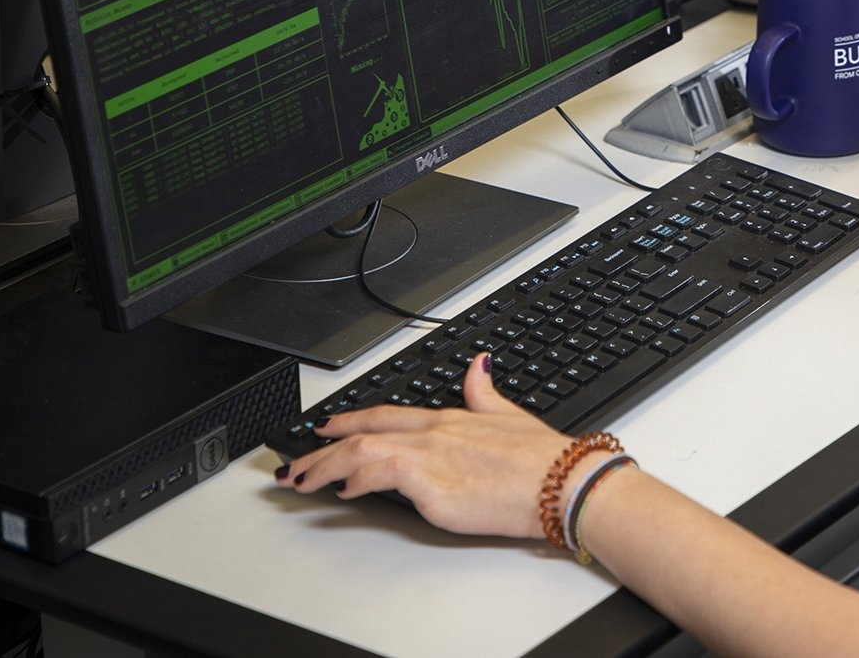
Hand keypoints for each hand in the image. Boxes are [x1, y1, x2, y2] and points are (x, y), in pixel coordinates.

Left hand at [274, 354, 572, 538]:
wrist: (561, 482)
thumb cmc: (542, 460)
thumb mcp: (509, 415)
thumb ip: (484, 393)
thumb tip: (479, 365)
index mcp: (451, 419)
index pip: (387, 414)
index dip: (351, 419)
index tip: (325, 427)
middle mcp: (435, 433)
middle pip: (365, 431)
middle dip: (324, 448)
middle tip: (297, 463)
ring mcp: (431, 455)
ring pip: (362, 450)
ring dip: (327, 466)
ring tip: (305, 481)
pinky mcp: (432, 483)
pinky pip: (380, 474)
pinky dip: (356, 480)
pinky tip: (344, 492)